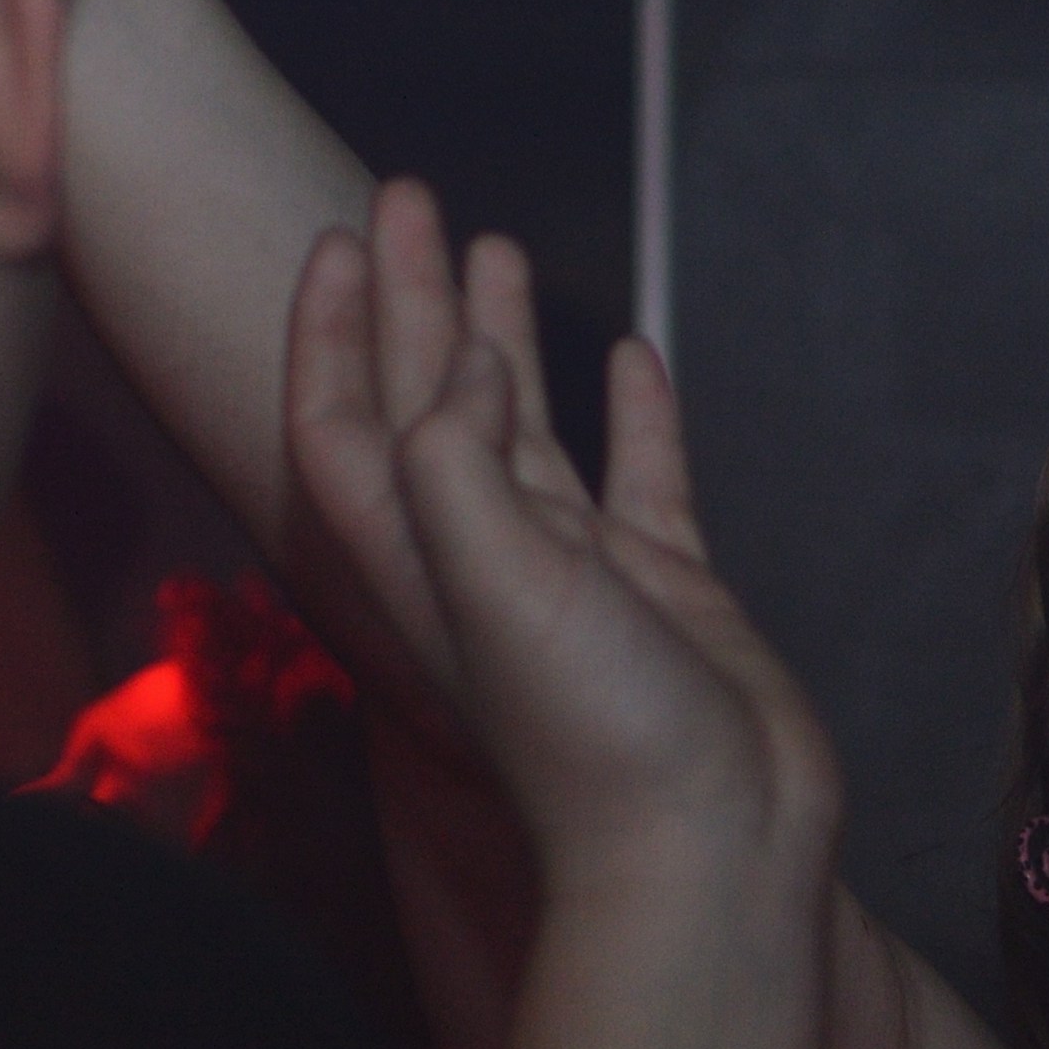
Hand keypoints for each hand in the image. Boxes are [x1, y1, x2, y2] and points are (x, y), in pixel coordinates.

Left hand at [280, 187, 836, 898]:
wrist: (715, 850)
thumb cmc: (595, 740)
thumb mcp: (491, 583)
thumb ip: (457, 462)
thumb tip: (466, 370)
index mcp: (423, 560)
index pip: (345, 425)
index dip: (334, 335)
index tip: (344, 242)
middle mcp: (487, 559)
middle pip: (427, 405)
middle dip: (413, 301)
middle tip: (412, 197)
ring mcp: (579, 576)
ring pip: (524, 430)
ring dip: (504, 341)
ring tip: (500, 248)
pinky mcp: (668, 593)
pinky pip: (642, 482)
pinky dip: (634, 417)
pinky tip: (634, 357)